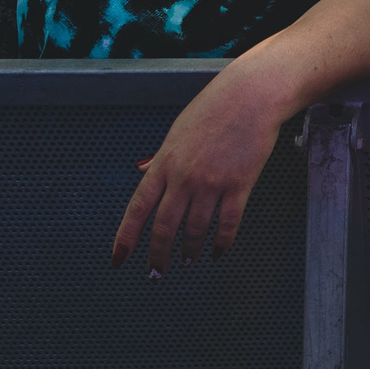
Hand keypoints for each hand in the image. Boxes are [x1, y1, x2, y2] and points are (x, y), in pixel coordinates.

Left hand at [112, 70, 285, 273]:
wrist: (251, 95)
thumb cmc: (215, 107)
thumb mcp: (178, 131)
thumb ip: (161, 158)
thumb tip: (143, 172)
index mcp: (165, 162)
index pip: (138, 207)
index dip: (126, 237)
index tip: (118, 259)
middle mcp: (184, 177)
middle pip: (164, 227)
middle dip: (158, 256)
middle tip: (156, 274)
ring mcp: (212, 183)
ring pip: (195, 230)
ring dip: (190, 251)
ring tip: (188, 261)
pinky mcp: (239, 186)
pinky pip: (228, 224)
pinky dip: (221, 242)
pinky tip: (217, 251)